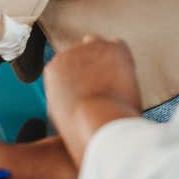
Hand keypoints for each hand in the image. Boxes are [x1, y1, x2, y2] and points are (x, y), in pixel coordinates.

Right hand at [43, 37, 141, 162]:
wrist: (101, 126)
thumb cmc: (83, 132)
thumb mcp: (60, 116)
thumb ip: (64, 98)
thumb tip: (74, 99)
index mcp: (53, 70)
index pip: (67, 65)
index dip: (80, 78)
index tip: (89, 90)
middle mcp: (69, 53)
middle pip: (82, 53)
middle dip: (92, 67)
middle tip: (103, 89)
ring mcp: (91, 48)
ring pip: (99, 46)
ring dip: (106, 60)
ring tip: (114, 83)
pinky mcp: (112, 48)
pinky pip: (119, 47)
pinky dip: (124, 60)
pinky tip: (125, 77)